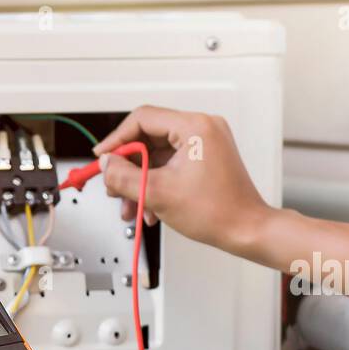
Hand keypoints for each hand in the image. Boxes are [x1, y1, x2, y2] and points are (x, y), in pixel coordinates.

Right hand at [94, 105, 271, 253]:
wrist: (245, 230)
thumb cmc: (217, 212)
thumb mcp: (157, 193)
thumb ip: (124, 176)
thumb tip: (106, 165)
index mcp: (194, 127)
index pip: (142, 119)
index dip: (116, 139)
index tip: (102, 157)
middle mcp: (202, 129)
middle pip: (148, 138)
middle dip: (127, 166)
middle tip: (114, 185)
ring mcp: (205, 144)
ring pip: (157, 155)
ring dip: (139, 180)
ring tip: (130, 204)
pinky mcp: (205, 159)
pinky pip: (170, 165)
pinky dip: (155, 183)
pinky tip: (148, 206)